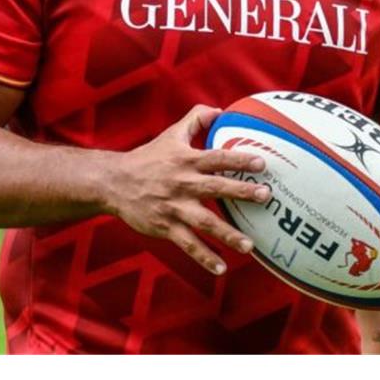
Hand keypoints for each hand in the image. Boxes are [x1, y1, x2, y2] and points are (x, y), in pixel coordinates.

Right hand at [104, 105, 271, 273]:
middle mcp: (183, 184)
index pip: (217, 158)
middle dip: (242, 192)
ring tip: (249, 245)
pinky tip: (221, 269)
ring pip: (204, 223)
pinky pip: (188, 244)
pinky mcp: (165, 227)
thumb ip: (196, 119)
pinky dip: (204, 257)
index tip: (261, 164)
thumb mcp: (171, 134)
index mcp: (186, 161)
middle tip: (266, 196)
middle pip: (216, 188)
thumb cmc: (148, 157)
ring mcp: (174, 208)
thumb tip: (219, 110)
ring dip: (228, 234)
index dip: (239, 160)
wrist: (114, 183)